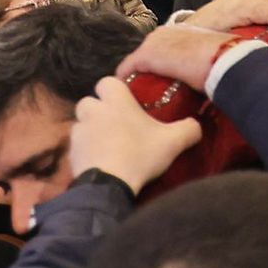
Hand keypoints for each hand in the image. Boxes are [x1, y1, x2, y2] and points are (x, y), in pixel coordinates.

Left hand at [70, 78, 201, 194]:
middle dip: (99, 109)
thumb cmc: (140, 154)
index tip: (126, 103)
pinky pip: (77, 146)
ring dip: (91, 130)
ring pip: (81, 124)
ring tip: (107, 145)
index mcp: (116, 101)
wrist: (108, 186)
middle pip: (89, 101)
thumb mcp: (174, 141)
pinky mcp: (70, 153)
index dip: (115, 91)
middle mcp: (93, 111)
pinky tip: (100, 162)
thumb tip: (196, 125)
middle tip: (116, 124)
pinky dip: (86, 151)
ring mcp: (79, 132)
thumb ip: (189, 128)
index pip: (107, 81)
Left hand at [118, 22, 236, 93]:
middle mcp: (163, 32)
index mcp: (180, 30)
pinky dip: (127, 82)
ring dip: (139, 77)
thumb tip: (206, 75)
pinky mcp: (144, 56)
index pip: (163, 47)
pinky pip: (128, 70)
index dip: (162, 63)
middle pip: (147, 54)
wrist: (224, 58)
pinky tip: (127, 95)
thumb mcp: (212, 54)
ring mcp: (152, 43)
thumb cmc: (224, 56)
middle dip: (148, 70)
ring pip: (137, 62)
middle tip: (151, 90)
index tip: (163, 78)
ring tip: (140, 95)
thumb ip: (203, 59)